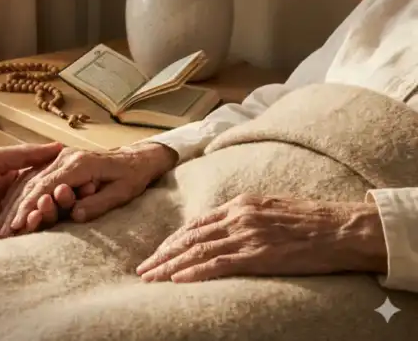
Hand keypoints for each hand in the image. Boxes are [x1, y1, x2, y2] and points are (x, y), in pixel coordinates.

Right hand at [0, 142, 177, 237]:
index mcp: (79, 163)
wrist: (137, 158)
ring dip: (16, 203)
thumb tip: (75, 215)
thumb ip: (97, 203)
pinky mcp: (60, 162)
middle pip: (34, 183)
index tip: (18, 225)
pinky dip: (23, 195)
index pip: (47, 186)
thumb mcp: (122, 192)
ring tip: (3, 226)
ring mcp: (61, 157)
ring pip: (31, 180)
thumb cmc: (132, 177)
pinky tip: (13, 211)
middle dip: (17, 208)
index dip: (30, 206)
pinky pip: (37, 178)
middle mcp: (66, 157)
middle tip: (3, 231)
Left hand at [0, 142, 62, 254]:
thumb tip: (58, 145)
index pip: (46, 179)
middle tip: (63, 194)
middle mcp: (16, 201)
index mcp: (15, 180)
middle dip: (56, 198)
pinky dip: (30, 230)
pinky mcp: (2, 243)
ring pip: (38, 220)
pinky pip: (24, 238)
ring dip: (44, 214)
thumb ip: (25, 155)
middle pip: (45, 201)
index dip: (61, 178)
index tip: (79, 176)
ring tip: (44, 207)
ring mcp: (10, 223)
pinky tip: (32, 222)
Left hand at [136, 194, 387, 282]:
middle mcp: (238, 217)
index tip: (157, 253)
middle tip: (142, 269)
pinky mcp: (258, 255)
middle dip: (162, 254)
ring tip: (151, 278)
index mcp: (240, 205)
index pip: (196, 224)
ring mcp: (247, 235)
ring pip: (197, 251)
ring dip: (170, 266)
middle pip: (190, 238)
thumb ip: (245, 217)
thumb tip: (223, 229)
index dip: (173, 240)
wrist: (342, 228)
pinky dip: (194, 272)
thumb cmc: (311, 221)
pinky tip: (177, 280)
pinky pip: (219, 264)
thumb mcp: (271, 209)